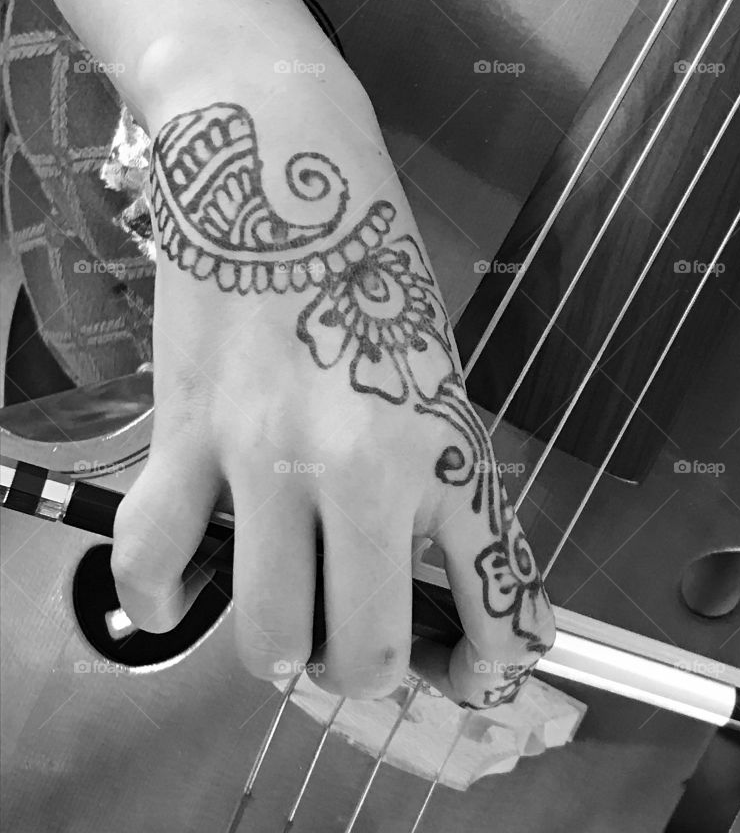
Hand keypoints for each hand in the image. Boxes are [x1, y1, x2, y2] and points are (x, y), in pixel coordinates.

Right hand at [110, 64, 554, 706]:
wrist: (277, 158)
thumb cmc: (373, 261)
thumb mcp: (437, 371)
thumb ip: (443, 476)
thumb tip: (452, 572)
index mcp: (444, 447)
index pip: (492, 599)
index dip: (492, 665)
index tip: (476, 670)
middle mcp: (362, 470)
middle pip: (365, 654)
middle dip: (368, 674)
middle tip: (360, 643)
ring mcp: (264, 458)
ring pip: (269, 637)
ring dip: (283, 652)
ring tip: (287, 620)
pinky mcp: (185, 434)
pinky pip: (153, 559)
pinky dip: (160, 600)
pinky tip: (180, 597)